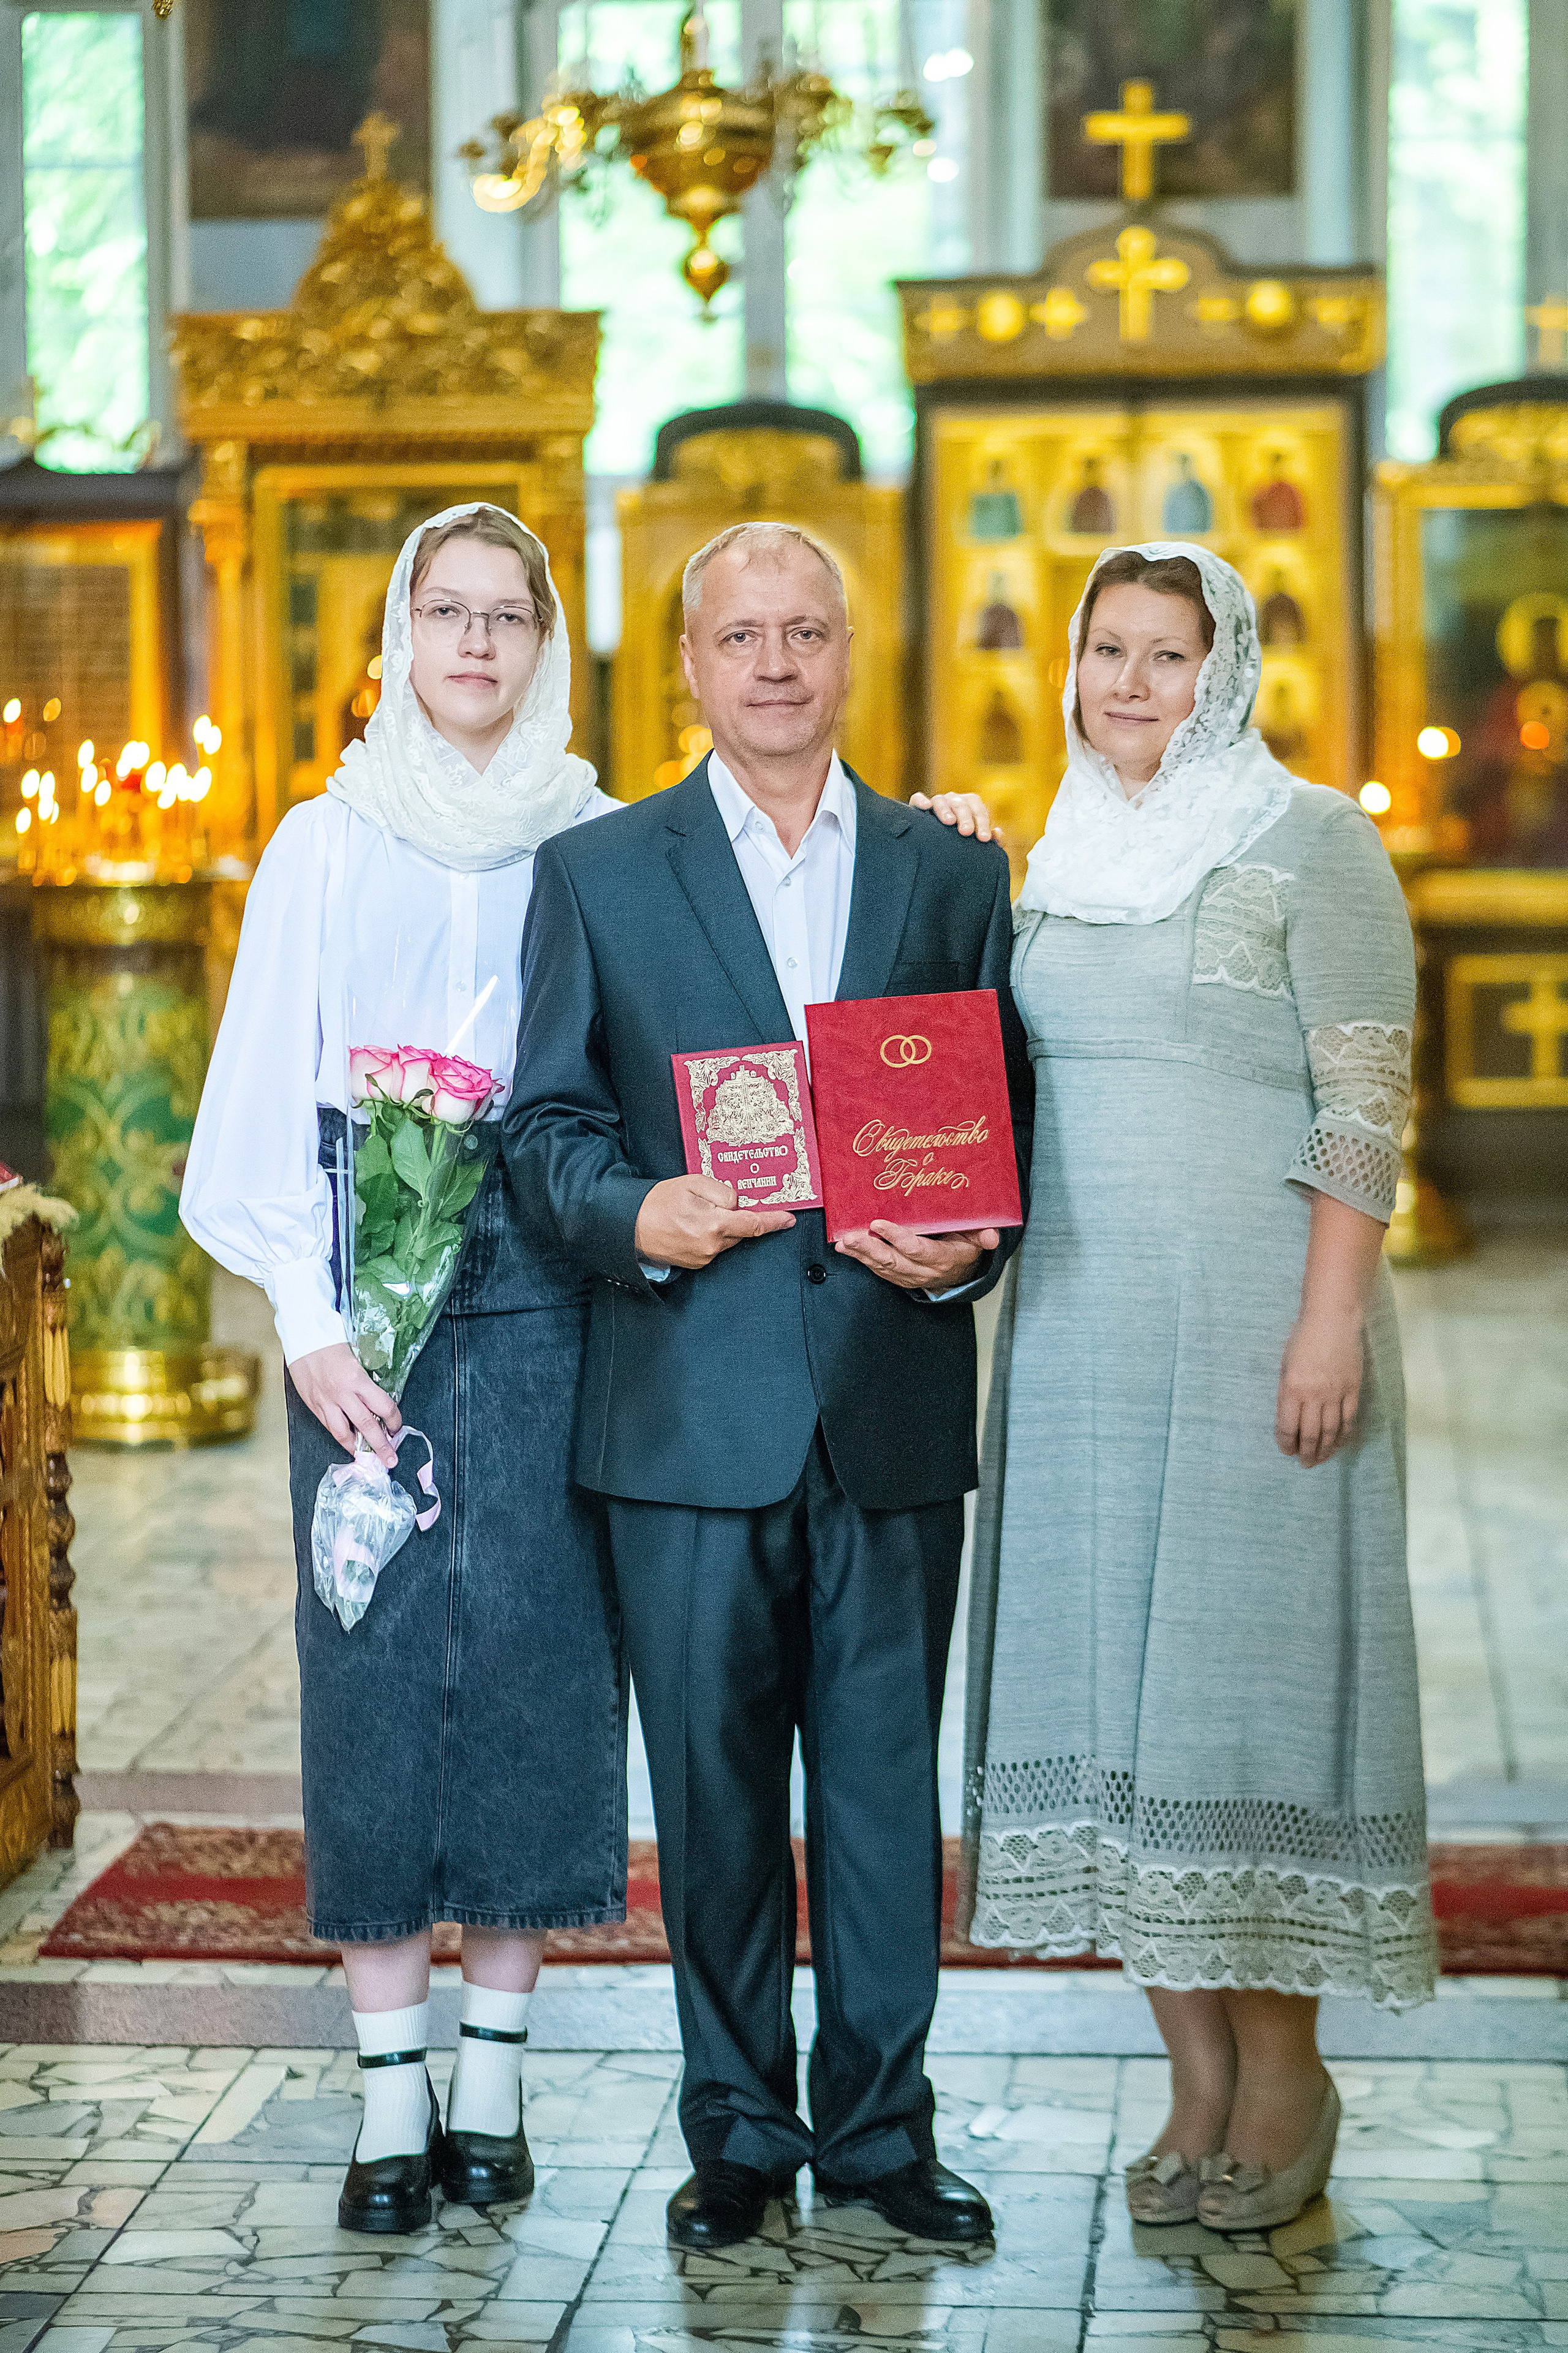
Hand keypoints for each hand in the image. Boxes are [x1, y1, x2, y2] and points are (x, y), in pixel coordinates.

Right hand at [290, 1341, 400, 1465]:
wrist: (303, 1337)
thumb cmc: (331, 1343)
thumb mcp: (357, 1357)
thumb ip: (366, 1380)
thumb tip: (377, 1400)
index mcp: (358, 1379)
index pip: (384, 1407)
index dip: (394, 1421)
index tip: (397, 1427)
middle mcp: (343, 1394)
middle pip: (367, 1426)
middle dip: (381, 1446)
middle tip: (390, 1459)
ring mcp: (326, 1401)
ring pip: (344, 1433)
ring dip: (357, 1448)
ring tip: (366, 1457)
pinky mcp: (313, 1405)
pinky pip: (328, 1426)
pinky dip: (339, 1437)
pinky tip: (347, 1443)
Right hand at [635, 1174, 795, 1270]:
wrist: (629, 1226)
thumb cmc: (658, 1202)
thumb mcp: (692, 1183)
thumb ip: (722, 1191)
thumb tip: (737, 1203)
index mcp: (714, 1225)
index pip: (753, 1224)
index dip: (774, 1221)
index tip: (789, 1219)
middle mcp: (712, 1246)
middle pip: (740, 1230)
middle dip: (735, 1216)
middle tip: (713, 1203)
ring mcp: (704, 1258)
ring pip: (727, 1238)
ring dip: (720, 1226)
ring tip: (694, 1213)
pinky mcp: (696, 1264)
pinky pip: (714, 1247)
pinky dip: (710, 1235)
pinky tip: (690, 1226)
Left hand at [834, 1219, 997, 1291]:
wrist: (960, 1274)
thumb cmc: (965, 1247)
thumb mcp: (978, 1240)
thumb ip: (984, 1236)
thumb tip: (992, 1236)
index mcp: (944, 1259)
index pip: (917, 1249)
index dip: (897, 1238)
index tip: (878, 1223)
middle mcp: (924, 1271)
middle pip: (893, 1261)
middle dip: (870, 1249)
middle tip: (850, 1236)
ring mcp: (909, 1277)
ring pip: (882, 1267)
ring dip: (861, 1254)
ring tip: (843, 1241)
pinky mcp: (898, 1277)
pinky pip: (877, 1270)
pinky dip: (861, 1259)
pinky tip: (846, 1248)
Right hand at [909, 790, 1001, 843]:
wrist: (937, 846)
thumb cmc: (961, 841)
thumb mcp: (975, 841)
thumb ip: (989, 837)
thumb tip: (997, 835)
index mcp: (969, 806)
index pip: (978, 809)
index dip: (982, 823)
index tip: (983, 839)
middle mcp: (953, 801)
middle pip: (960, 804)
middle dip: (965, 817)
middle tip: (966, 832)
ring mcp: (936, 803)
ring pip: (940, 800)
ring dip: (945, 809)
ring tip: (949, 822)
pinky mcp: (917, 807)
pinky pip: (917, 799)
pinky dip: (921, 801)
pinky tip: (926, 807)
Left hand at [1275, 1306, 1363, 1466]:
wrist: (1332, 1319)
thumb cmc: (1303, 1338)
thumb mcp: (1285, 1364)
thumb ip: (1287, 1391)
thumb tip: (1289, 1417)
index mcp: (1292, 1388)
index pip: (1287, 1426)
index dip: (1286, 1443)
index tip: (1286, 1451)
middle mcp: (1314, 1395)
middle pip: (1310, 1434)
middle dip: (1306, 1452)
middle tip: (1304, 1463)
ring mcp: (1336, 1393)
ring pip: (1331, 1431)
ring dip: (1325, 1449)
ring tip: (1320, 1459)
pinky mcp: (1353, 1389)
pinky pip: (1349, 1419)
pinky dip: (1343, 1435)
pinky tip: (1339, 1444)